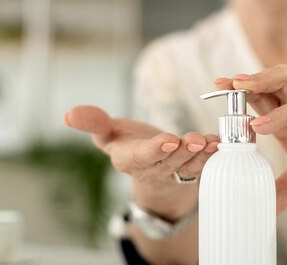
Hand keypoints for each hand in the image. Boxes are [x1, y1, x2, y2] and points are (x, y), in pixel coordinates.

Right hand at [64, 105, 218, 219]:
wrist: (149, 168)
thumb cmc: (127, 144)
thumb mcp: (108, 133)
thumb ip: (93, 123)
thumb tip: (68, 114)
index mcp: (128, 160)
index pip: (140, 156)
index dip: (153, 150)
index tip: (167, 141)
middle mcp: (151, 169)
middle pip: (167, 162)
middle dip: (181, 152)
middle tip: (193, 141)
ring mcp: (172, 172)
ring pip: (187, 165)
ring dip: (199, 154)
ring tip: (208, 141)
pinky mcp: (190, 170)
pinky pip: (202, 164)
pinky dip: (211, 154)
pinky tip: (218, 142)